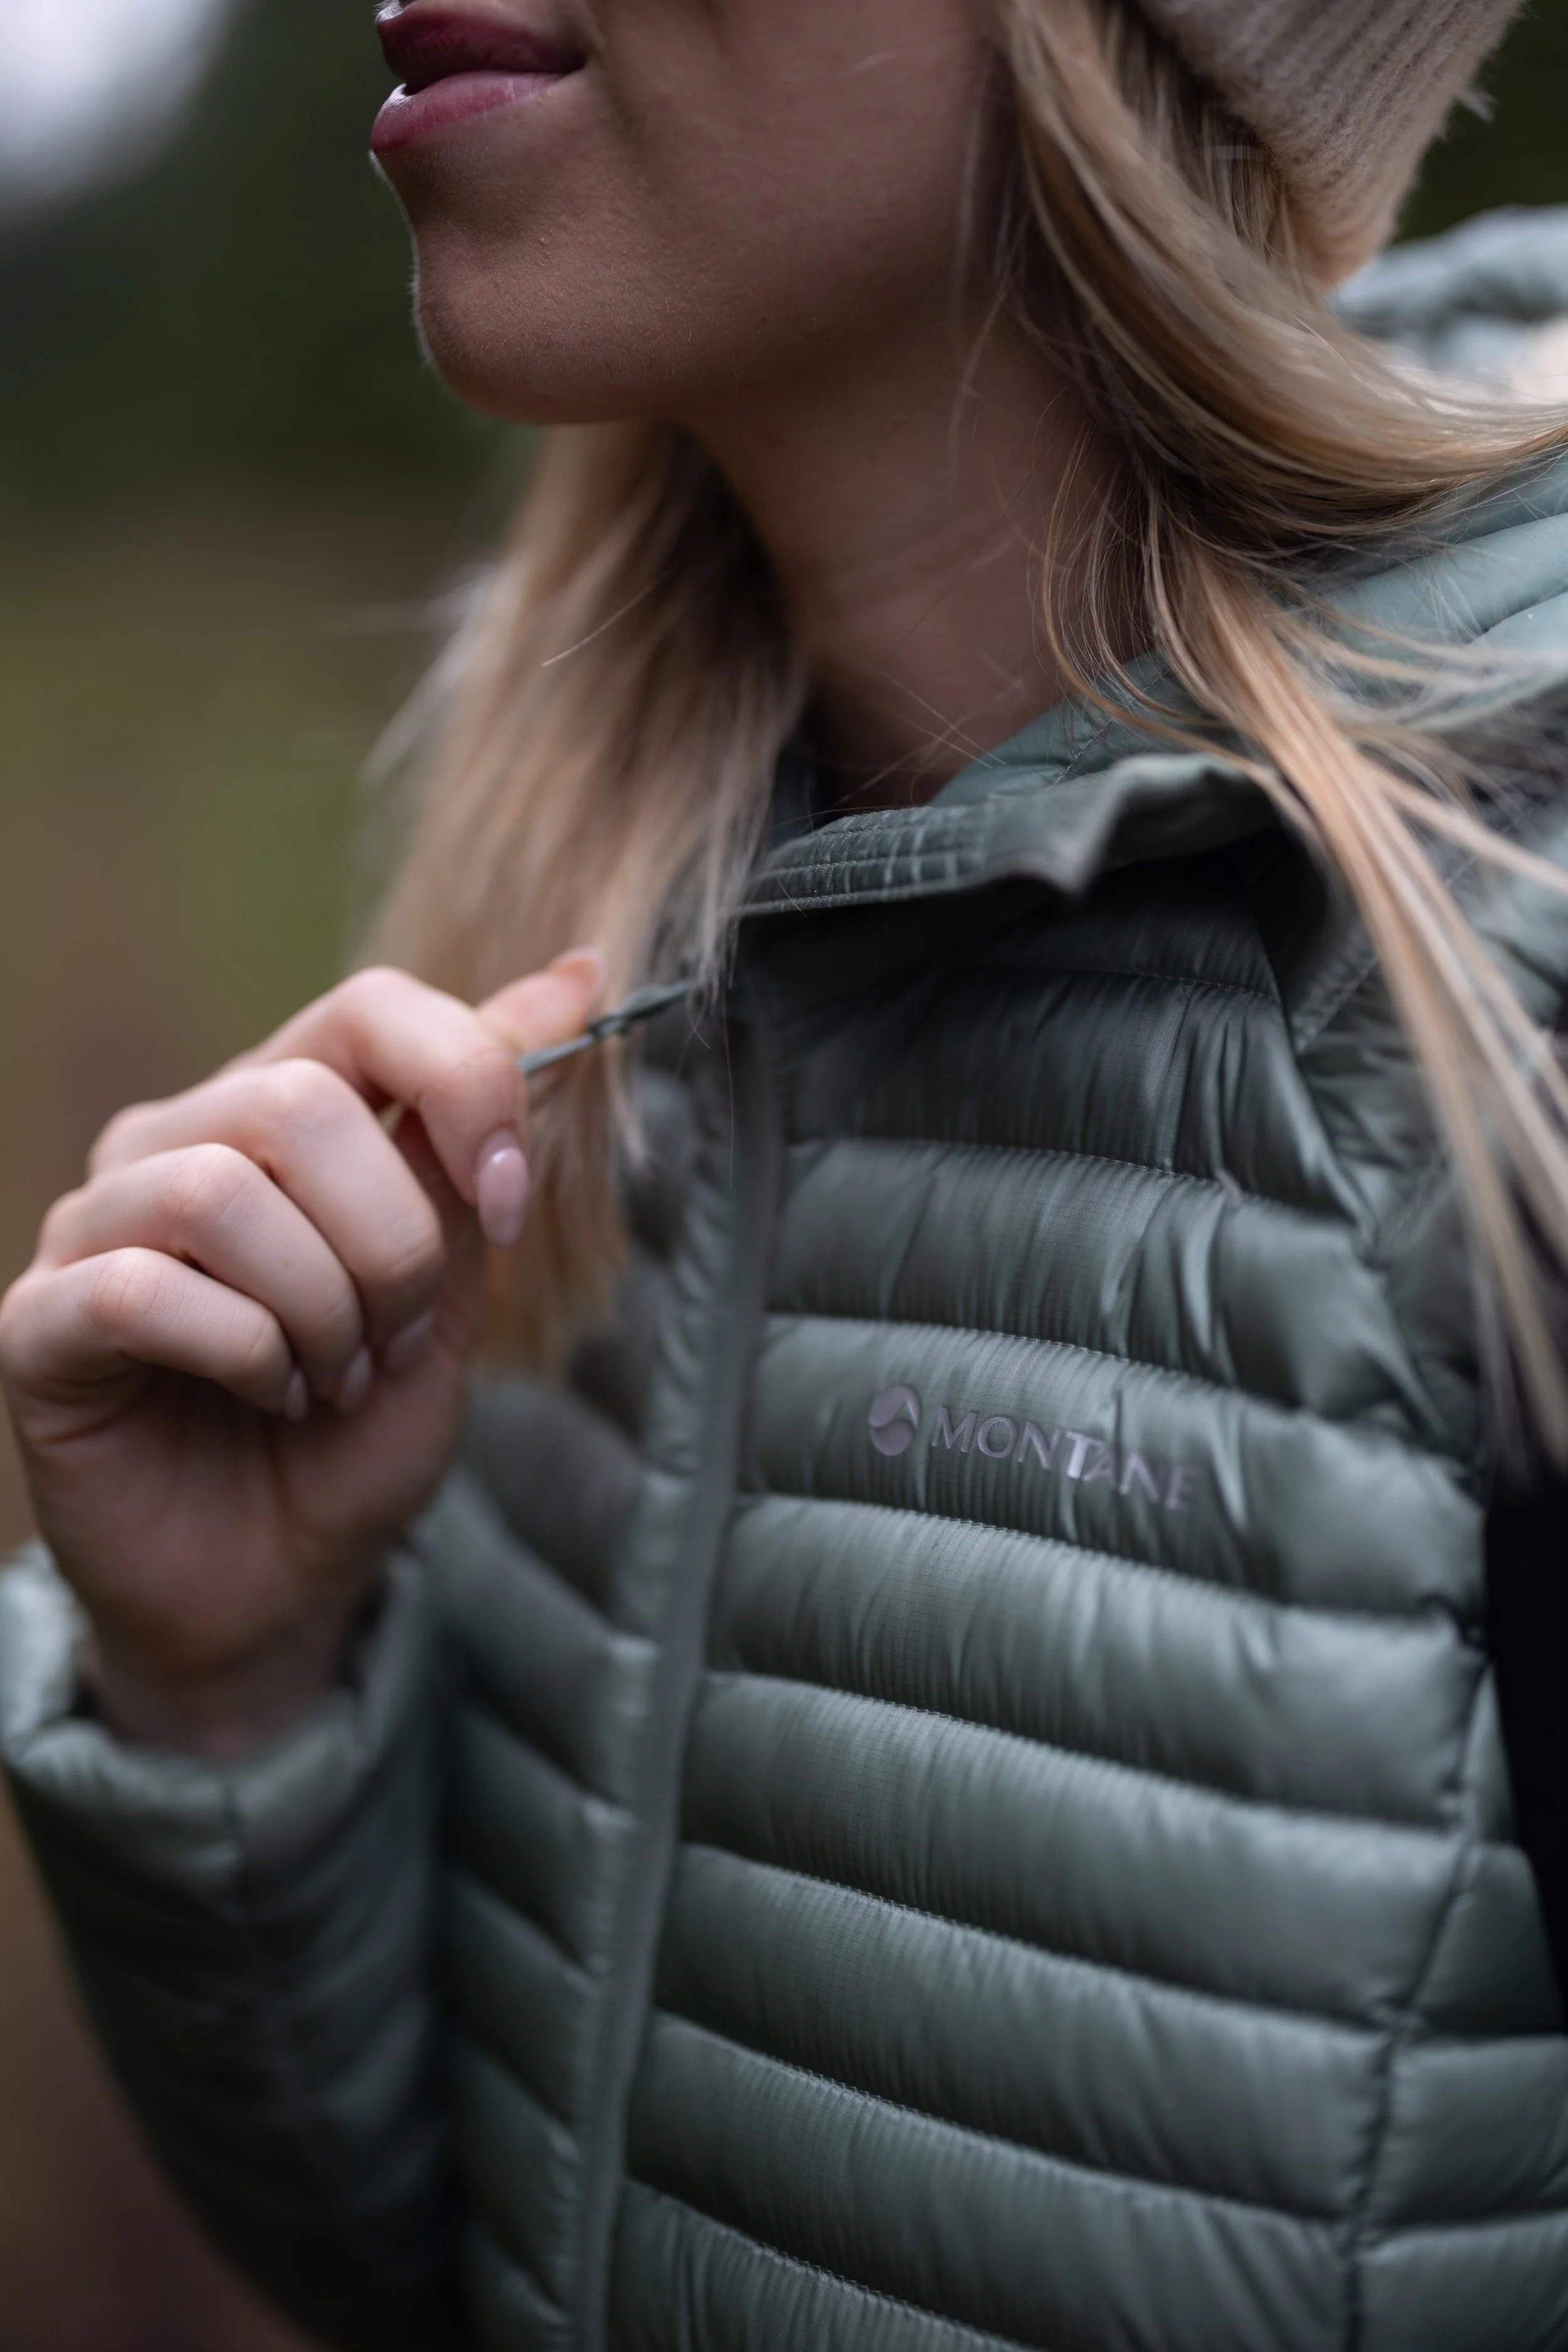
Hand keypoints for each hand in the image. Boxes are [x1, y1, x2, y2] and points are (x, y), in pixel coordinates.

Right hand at [0, 952, 603, 1757]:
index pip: (372, 1007)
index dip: (465, 1088)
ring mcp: (92, 1226)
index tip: (510, 1209)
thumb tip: (577, 976)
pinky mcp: (39, 1322)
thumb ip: (482, 1144)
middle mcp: (176, 1141)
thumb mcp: (449, 1288)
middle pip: (299, 1101)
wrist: (277, 1592)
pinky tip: (266, 1397)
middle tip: (390, 1342)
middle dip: (389, 1243)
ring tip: (330, 1380)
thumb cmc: (354, 1436)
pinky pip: (142, 1288)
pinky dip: (242, 1353)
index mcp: (281, 1111)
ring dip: (318, 1307)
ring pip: (221, 1191)